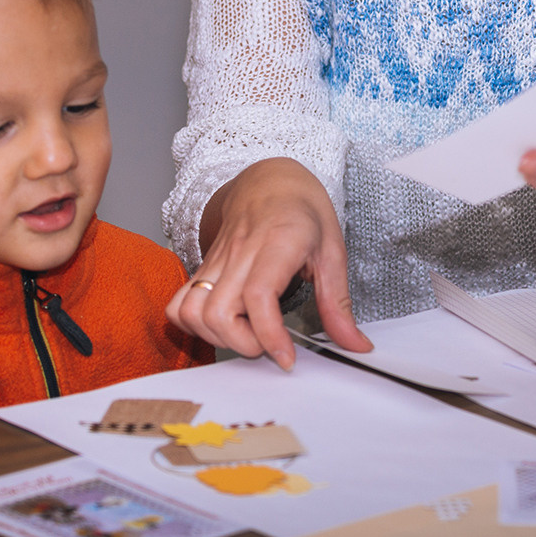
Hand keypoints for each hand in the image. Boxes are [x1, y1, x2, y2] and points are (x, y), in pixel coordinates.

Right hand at [166, 158, 371, 370]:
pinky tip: (222, 324)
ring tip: (247, 334)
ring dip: (217, 337)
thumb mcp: (333, 251)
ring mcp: (216, 259)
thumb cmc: (303, 212)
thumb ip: (338, 303)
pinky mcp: (202, 266)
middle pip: (219, 312)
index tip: (286, 357)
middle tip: (270, 344)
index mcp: (279, 242)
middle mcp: (241, 251)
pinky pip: (179, 302)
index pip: (259, 295)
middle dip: (243, 344)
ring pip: (192, 311)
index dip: (269, 335)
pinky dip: (193, 324)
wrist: (270, 179)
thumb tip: (356, 346)